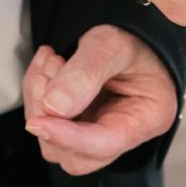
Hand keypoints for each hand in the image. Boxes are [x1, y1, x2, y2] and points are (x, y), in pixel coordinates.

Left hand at [22, 25, 176, 175]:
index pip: (105, 144)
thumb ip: (86, 73)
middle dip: (50, 117)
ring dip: (39, 103)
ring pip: (55, 144)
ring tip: (50, 62)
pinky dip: (37, 97)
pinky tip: (45, 68)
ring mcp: (100, 132)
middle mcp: (125, 133)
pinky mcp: (80, 126)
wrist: (132, 31)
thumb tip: (54, 107)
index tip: (38, 123)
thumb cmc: (134, 37)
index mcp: (148, 116)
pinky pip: (49, 125)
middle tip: (48, 70)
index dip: (68, 138)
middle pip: (78, 155)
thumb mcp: (113, 44)